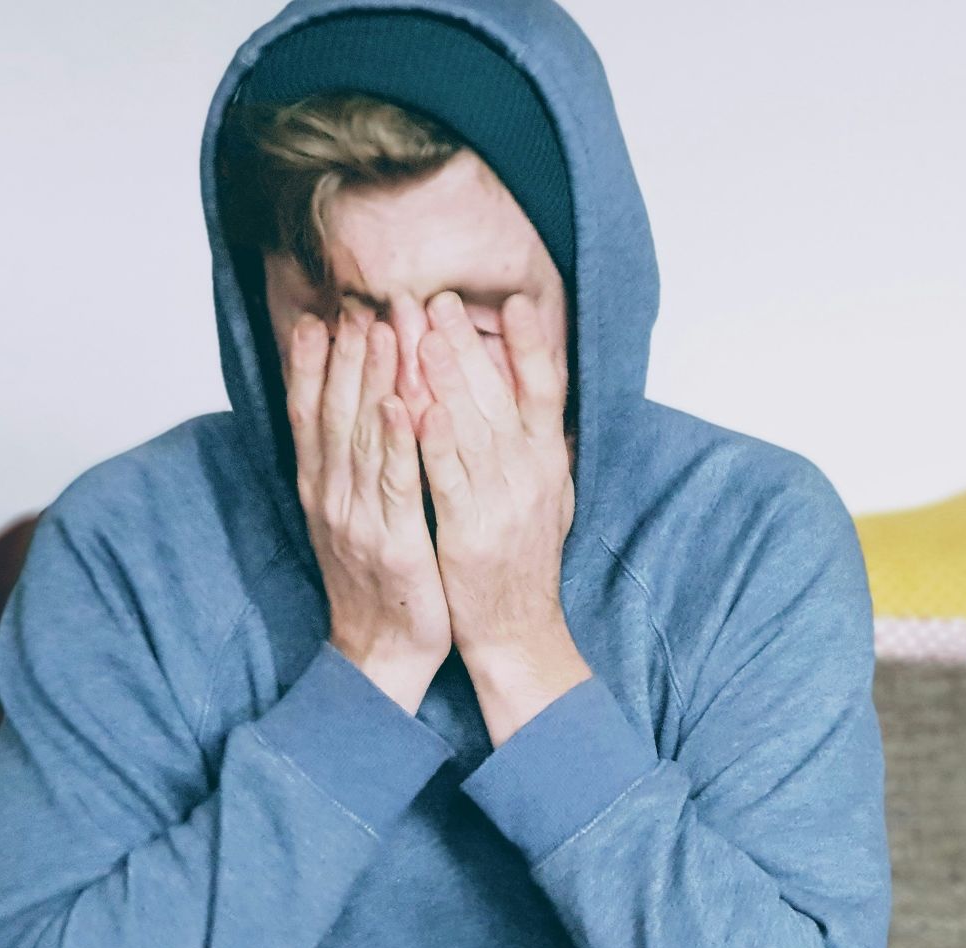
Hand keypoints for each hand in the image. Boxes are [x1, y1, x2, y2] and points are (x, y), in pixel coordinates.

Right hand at [286, 303, 451, 713]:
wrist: (381, 652)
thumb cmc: (378, 581)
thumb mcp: (352, 517)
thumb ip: (349, 466)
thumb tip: (352, 412)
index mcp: (321, 488)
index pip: (310, 413)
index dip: (313, 363)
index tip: (321, 314)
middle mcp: (331, 496)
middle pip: (333, 412)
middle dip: (345, 354)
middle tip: (357, 302)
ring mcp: (358, 518)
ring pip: (361, 436)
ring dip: (370, 379)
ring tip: (380, 329)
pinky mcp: (393, 541)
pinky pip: (394, 483)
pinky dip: (394, 441)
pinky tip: (399, 404)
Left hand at [415, 290, 588, 743]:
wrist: (518, 632)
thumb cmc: (522, 563)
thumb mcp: (548, 497)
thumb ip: (539, 447)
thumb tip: (539, 398)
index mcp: (549, 462)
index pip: (547, 390)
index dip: (532, 344)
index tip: (514, 301)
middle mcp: (532, 475)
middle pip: (501, 395)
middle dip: (466, 343)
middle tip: (437, 297)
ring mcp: (503, 502)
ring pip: (472, 427)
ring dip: (446, 377)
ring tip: (420, 330)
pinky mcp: (469, 531)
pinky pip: (448, 478)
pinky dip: (434, 440)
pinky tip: (416, 405)